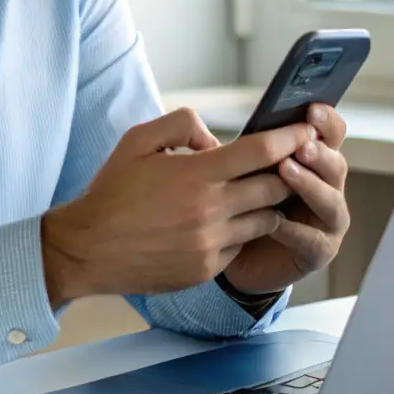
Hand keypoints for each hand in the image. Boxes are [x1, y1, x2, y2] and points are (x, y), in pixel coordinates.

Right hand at [41, 108, 315, 307]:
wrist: (87, 249)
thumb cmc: (112, 192)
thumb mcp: (139, 140)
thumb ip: (182, 124)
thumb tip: (215, 138)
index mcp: (197, 174)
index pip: (262, 151)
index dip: (290, 137)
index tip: (306, 129)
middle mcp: (211, 210)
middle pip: (276, 186)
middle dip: (285, 171)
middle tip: (284, 162)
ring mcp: (211, 243)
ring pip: (266, 219)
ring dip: (264, 203)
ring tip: (250, 193)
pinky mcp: (207, 269)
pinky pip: (241, 245)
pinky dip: (240, 231)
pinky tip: (220, 222)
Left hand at [221, 104, 350, 296]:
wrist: (236, 252)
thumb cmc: (243, 203)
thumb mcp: (242, 172)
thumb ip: (241, 152)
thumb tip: (213, 137)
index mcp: (313, 162)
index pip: (331, 135)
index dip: (326, 121)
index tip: (312, 109)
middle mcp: (327, 188)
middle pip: (336, 165)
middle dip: (320, 153)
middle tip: (301, 144)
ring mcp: (327, 220)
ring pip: (330, 200)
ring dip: (310, 185)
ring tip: (286, 171)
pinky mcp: (319, 251)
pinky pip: (312, 239)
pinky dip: (295, 230)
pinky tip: (276, 223)